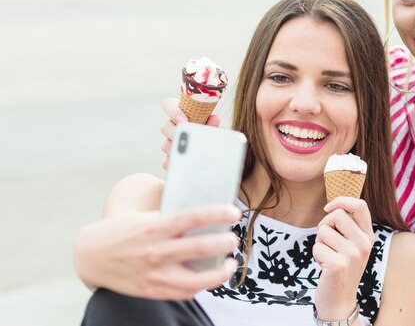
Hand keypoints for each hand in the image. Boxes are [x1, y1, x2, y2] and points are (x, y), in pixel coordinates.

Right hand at [74, 204, 240, 299]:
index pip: (192, 217)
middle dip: (224, 244)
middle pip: (199, 248)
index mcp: (154, 228)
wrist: (91, 256)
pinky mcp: (153, 290)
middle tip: (233, 239)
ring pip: (197, 280)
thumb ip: (172, 219)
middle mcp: (156, 252)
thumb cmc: (125, 232)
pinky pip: (185, 293)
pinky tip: (211, 277)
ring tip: (229, 262)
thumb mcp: (146, 218)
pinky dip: (202, 285)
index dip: (217, 214)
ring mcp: (155, 274)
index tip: (233, 212)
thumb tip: (206, 219)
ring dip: (220, 272)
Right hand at [160, 97, 220, 168]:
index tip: (184, 120)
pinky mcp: (170, 158)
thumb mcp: (211, 124)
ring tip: (189, 151)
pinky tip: (184, 163)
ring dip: (176, 148)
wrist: (214, 148)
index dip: (172, 111)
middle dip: (174, 132)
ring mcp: (169, 142)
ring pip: (164, 145)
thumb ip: (212, 122)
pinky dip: (175, 162)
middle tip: (186, 137)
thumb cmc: (210, 130)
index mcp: (179, 112)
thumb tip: (214, 119)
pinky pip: (165, 161)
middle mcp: (172, 126)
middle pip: (164, 127)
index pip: (168, 105)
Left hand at [312, 197, 373, 320]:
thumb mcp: (352, 245)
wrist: (339, 300)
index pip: (360, 205)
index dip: (341, 201)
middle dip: (324, 225)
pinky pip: (317, 247)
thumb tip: (333, 206)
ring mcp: (353, 255)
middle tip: (327, 242)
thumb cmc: (341, 267)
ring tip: (327, 256)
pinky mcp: (339, 265)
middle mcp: (364, 244)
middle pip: (337, 215)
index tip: (328, 207)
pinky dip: (316, 255)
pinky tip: (325, 267)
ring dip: (319, 243)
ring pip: (323, 231)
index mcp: (368, 236)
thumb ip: (348, 226)